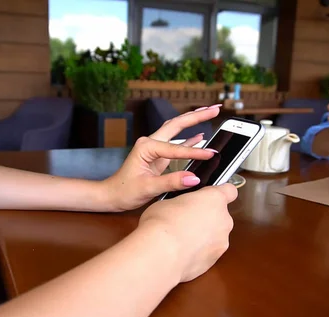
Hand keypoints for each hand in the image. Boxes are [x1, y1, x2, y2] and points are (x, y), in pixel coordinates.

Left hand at [104, 105, 220, 210]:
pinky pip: (177, 143)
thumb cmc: (124, 191)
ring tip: (211, 112)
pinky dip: (189, 139)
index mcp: (146, 147)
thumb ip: (171, 182)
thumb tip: (194, 178)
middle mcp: (150, 143)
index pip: (176, 149)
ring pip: (177, 129)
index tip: (211, 155)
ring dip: (194, 120)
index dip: (195, 153)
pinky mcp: (158, 155)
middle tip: (216, 109)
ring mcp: (154, 147)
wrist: (111, 195)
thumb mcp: (148, 188)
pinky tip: (201, 136)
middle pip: (177, 124)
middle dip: (197, 115)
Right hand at [138, 184, 237, 282]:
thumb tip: (182, 207)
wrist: (160, 254)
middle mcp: (224, 220)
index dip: (219, 192)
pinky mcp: (214, 260)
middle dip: (206, 217)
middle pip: (220, 215)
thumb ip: (184, 202)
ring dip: (203, 236)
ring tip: (181, 239)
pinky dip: (198, 251)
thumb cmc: (162, 223)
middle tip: (185, 219)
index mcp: (214, 199)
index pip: (229, 190)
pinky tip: (181, 252)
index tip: (208, 196)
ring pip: (215, 235)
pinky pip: (208, 252)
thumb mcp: (168, 201)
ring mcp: (222, 242)